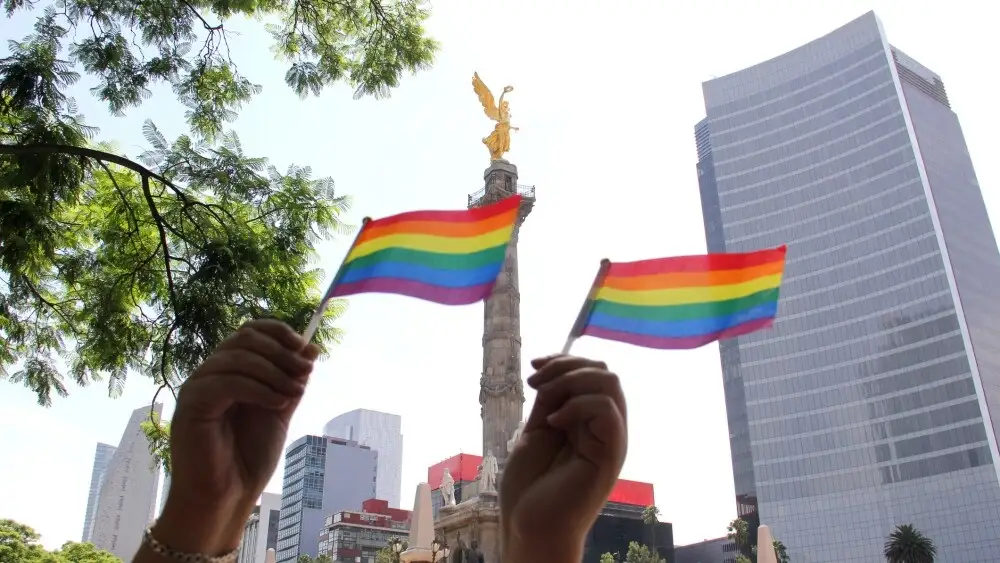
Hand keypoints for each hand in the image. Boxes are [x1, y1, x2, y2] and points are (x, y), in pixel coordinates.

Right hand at [155, 320, 318, 554]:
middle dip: (281, 351)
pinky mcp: (192, 404)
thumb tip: (312, 348)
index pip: (249, 331)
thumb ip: (291, 379)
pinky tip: (278, 404)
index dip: (278, 331)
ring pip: (237, 358)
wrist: (227, 495)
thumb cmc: (248, 456)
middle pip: (244, 339)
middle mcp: (211, 373)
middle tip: (305, 371)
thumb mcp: (279, 409)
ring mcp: (198, 387)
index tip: (304, 347)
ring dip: (275, 372)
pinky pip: (227, 382)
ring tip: (296, 392)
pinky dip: (259, 389)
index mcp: (230, 370)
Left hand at [500, 355, 627, 562]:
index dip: (565, 359)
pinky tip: (554, 422)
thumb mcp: (536, 431)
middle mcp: (604, 428)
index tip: (534, 366)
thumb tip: (555, 372)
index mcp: (589, 421)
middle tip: (535, 382)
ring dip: (571, 380)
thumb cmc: (531, 487)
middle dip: (567, 365)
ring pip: (610, 383)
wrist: (529, 527)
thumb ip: (551, 402)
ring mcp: (609, 440)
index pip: (593, 372)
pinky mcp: (609, 455)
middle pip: (604, 371)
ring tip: (543, 398)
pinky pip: (606, 410)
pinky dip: (577, 405)